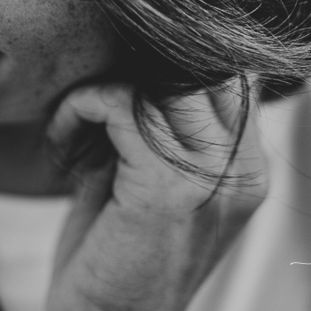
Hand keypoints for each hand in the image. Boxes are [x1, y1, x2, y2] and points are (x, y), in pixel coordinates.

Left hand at [44, 81, 267, 310]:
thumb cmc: (117, 258)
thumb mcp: (152, 180)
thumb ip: (161, 123)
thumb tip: (140, 52)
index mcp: (246, 167)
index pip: (228, 70)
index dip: (166, 61)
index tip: (117, 81)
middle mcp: (240, 170)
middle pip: (198, 65)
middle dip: (135, 68)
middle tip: (92, 103)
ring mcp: (209, 180)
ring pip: (160, 80)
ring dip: (101, 91)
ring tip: (75, 125)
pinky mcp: (166, 189)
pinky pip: (120, 104)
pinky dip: (79, 108)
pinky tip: (64, 144)